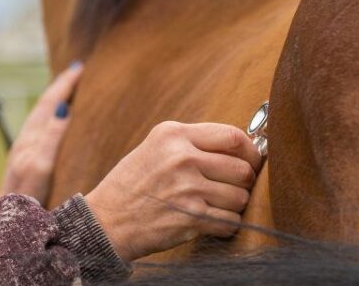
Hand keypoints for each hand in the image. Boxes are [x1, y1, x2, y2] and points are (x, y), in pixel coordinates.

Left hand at [0, 62, 82, 202]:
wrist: (5, 226)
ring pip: (40, 118)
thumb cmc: (24, 200)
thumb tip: (64, 108)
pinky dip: (51, 118)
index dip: (64, 84)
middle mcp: (25, 142)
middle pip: (43, 106)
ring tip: (68, 90)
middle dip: (60, 87)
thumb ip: (51, 137)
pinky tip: (57, 124)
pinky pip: (40, 130)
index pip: (50, 103)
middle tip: (77, 71)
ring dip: (55, 101)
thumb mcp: (40, 166)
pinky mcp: (25, 165)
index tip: (80, 67)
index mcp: (29, 139)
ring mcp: (24, 153)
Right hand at [84, 121, 261, 261]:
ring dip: (234, 205)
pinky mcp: (191, 218)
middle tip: (234, 187)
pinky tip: (210, 221)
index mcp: (173, 134)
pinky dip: (226, 224)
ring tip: (216, 205)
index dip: (251, 151)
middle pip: (242, 169)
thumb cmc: (133, 183)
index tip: (252, 160)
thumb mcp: (156, 147)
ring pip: (240, 198)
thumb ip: (194, 143)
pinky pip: (230, 221)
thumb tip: (241, 148)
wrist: (107, 219)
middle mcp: (181, 158)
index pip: (233, 136)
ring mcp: (187, 189)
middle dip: (245, 181)